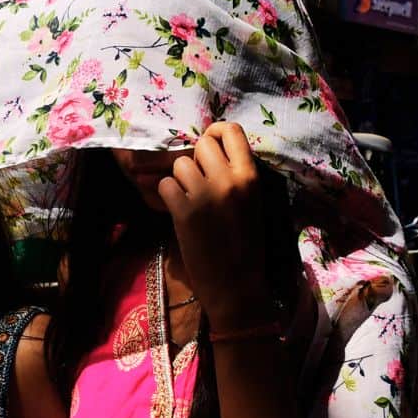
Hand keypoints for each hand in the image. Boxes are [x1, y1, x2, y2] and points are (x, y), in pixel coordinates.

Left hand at [159, 123, 267, 320]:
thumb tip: (214, 151)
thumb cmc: (245, 247)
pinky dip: (167, 196)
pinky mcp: (184, 212)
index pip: (231, 130)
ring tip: (189, 200)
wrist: (236, 287)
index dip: (215, 132)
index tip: (209, 147)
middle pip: (201, 144)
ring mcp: (205, 195)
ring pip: (179, 164)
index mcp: (250, 177)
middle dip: (196, 160)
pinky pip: (165, 185)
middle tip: (198, 183)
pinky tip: (179, 212)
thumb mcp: (252, 204)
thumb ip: (237, 176)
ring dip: (180, 180)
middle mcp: (229, 180)